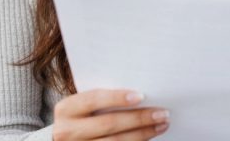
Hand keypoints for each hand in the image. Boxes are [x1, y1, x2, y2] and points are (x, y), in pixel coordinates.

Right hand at [53, 89, 169, 139]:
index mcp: (66, 109)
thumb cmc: (82, 115)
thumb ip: (103, 99)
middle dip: (139, 118)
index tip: (141, 96)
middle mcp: (66, 131)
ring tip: (162, 125)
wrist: (66, 139)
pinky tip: (149, 137)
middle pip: (108, 124)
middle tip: (162, 113)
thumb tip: (142, 93)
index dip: (117, 97)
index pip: (94, 99)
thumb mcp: (84, 105)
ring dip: (143, 133)